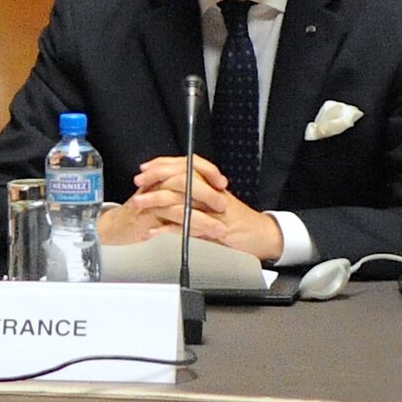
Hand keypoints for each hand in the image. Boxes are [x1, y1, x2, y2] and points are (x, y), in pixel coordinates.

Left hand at [100, 154, 282, 261]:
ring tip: (139, 204)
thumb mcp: (214, 204)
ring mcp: (213, 210)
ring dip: (156, 201)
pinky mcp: (215, 229)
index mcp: (211, 185)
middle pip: (180, 177)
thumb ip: (194, 195)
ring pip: (181, 199)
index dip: (163, 165)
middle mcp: (212, 193)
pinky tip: (154, 230)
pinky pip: (188, 227)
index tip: (144, 169)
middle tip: (138, 183)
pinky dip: (169, 229)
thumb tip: (166, 189)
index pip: (185, 166)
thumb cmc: (238, 221)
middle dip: (155, 179)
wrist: (263, 236)